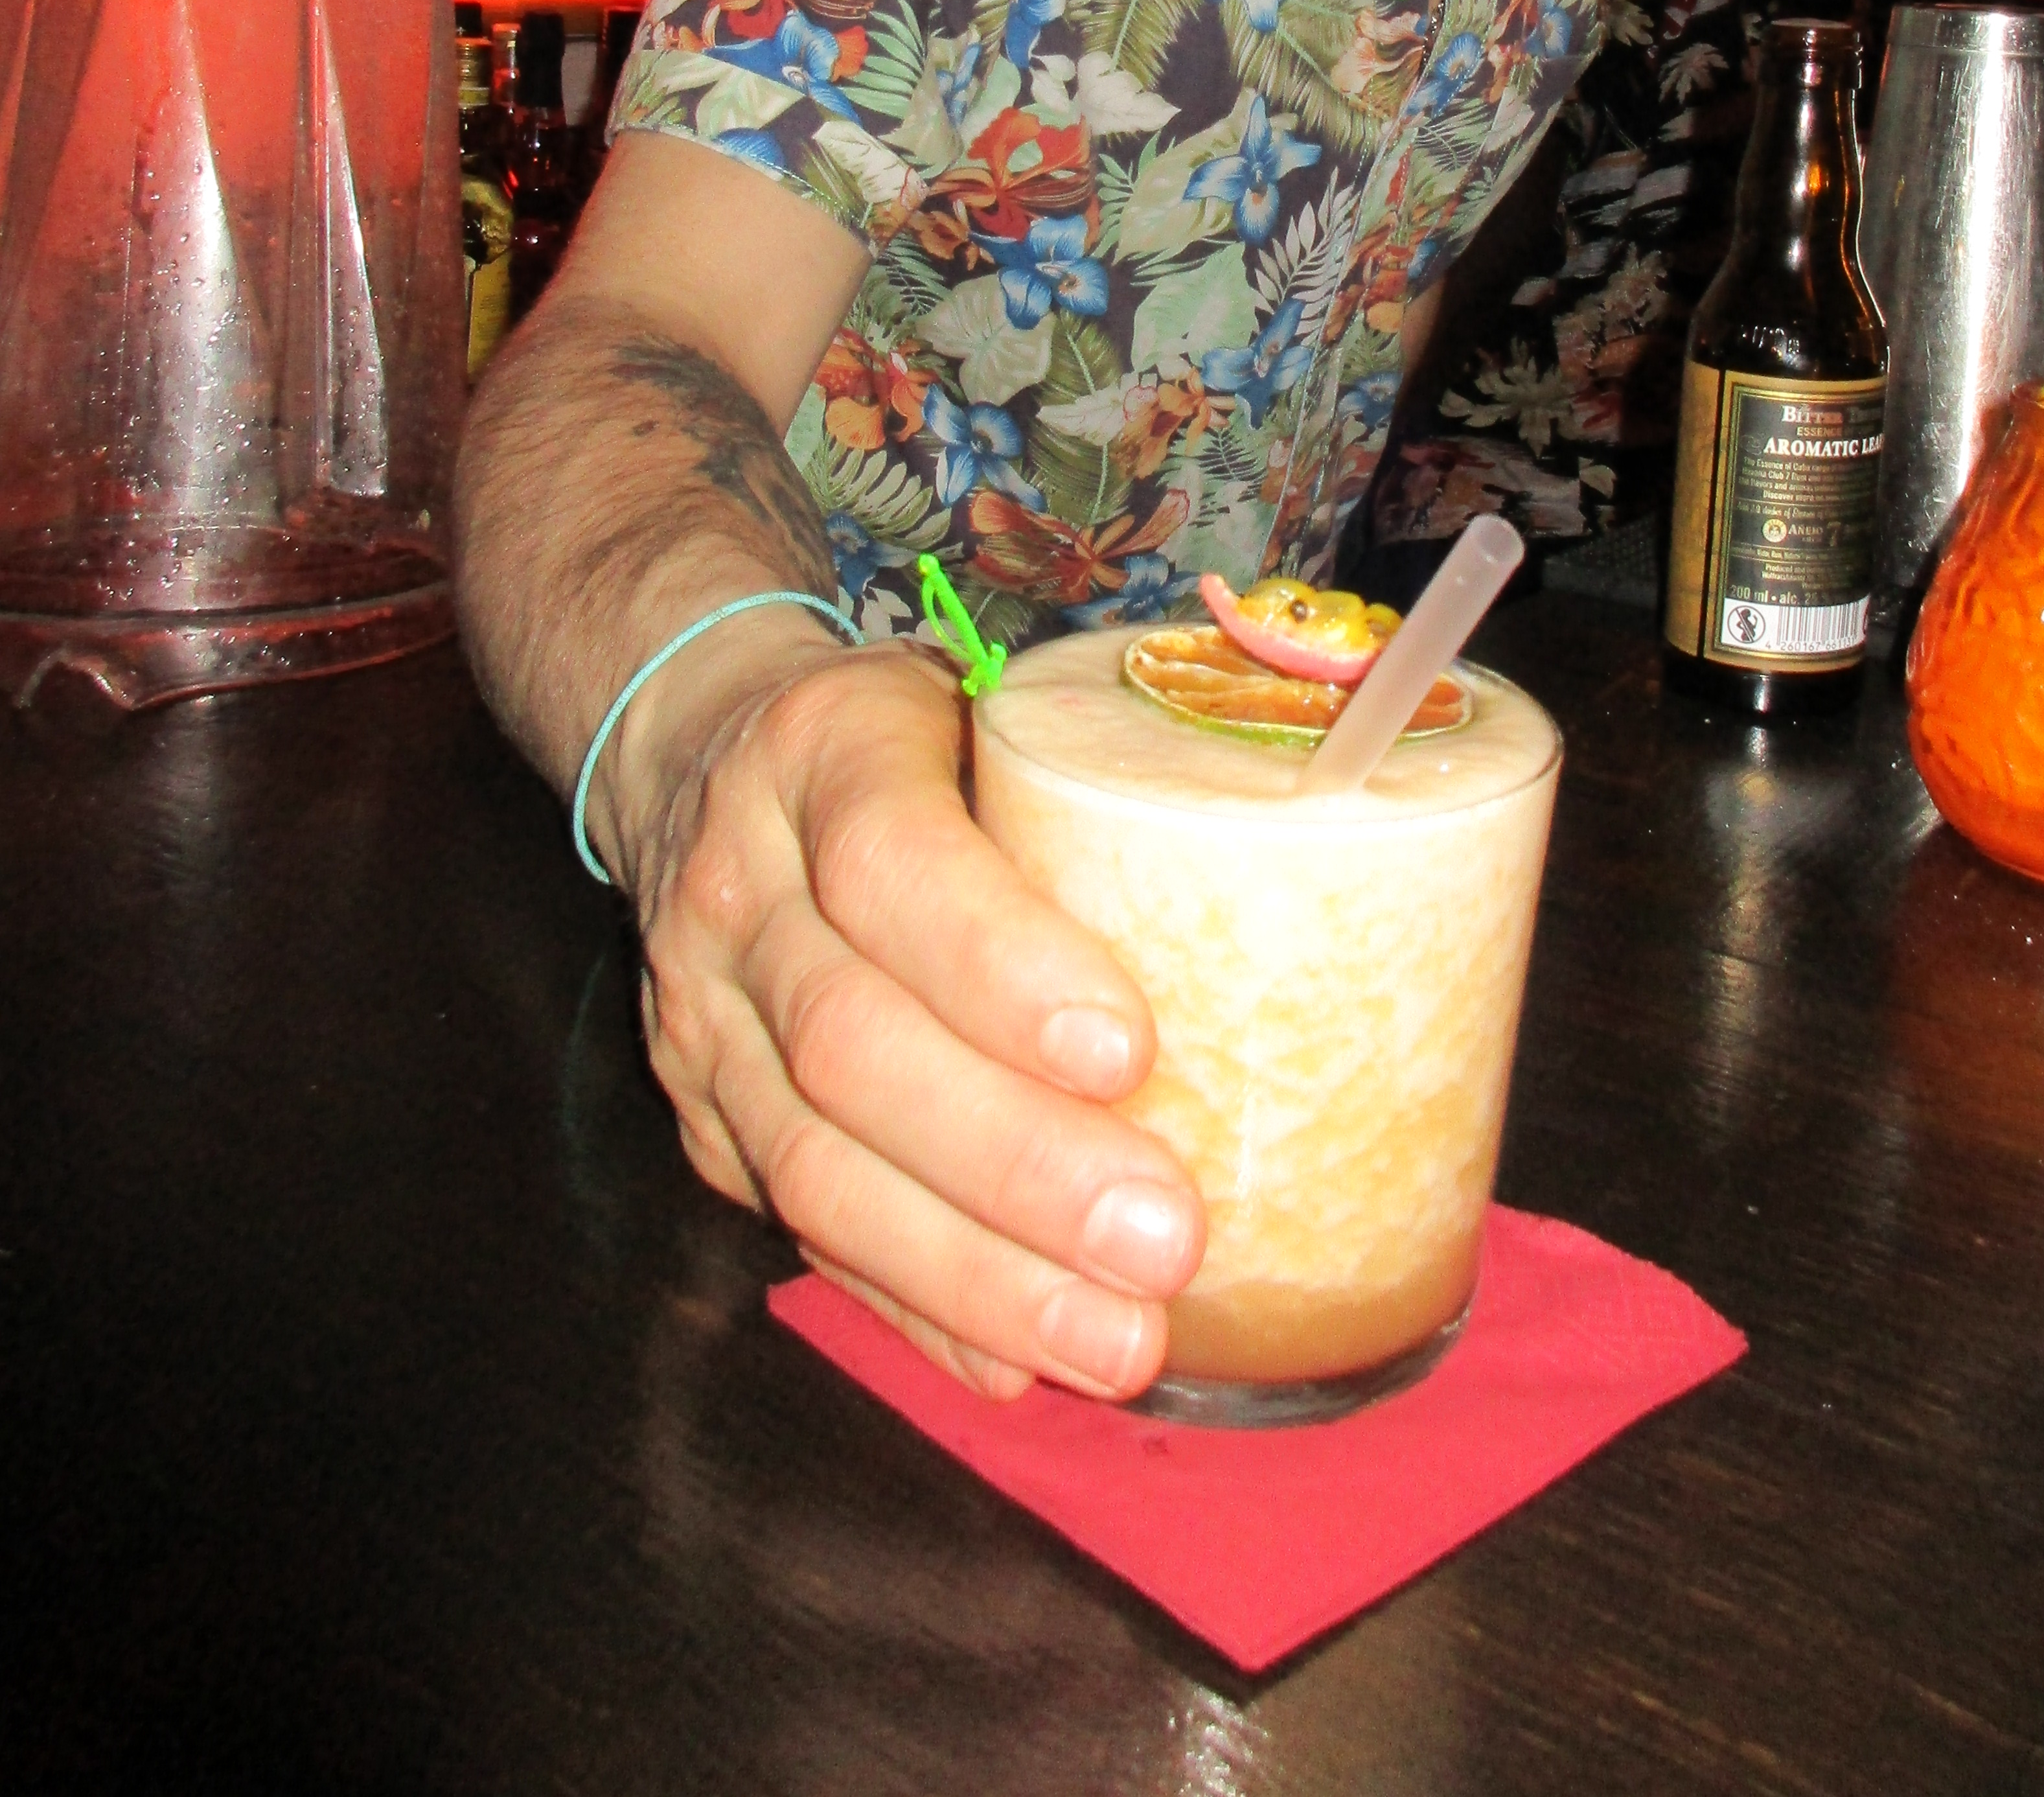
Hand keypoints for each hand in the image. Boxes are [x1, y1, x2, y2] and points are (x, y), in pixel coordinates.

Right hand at [612, 640, 1205, 1400]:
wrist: (700, 752)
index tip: (1129, 1052)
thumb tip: (1323, 864)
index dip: (1000, 964)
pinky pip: (800, 1230)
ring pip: (815, 1165)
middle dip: (1014, 1161)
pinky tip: (1013, 1363)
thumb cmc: (910, 735)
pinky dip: (913, 1306)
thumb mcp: (986, 701)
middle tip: (1164, 1238)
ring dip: (974, 1271)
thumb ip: (1107, 773)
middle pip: (852, 1043)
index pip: (890, 859)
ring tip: (1120, 1340)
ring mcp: (705, 1017)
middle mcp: (740, 888)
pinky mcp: (705, 1121)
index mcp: (825, 752)